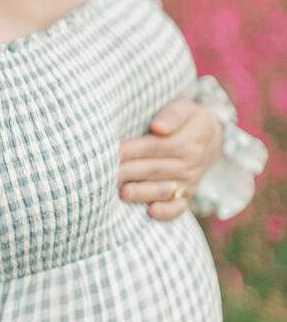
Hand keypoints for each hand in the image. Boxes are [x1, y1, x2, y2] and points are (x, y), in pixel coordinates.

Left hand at [118, 99, 223, 220]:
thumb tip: (158, 127)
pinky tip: (152, 212)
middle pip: (155, 169)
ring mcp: (189, 181)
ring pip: (164, 189)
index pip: (155, 146)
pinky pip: (179, 206)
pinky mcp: (188, 194)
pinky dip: (166, 212)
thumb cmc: (189, 119)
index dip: (133, 150)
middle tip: (109, 175)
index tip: (114, 152)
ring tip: (124, 194)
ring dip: (143, 193)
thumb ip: (172, 115)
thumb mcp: (186, 108)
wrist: (212, 137)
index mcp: (187, 142)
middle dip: (131, 172)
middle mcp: (189, 164)